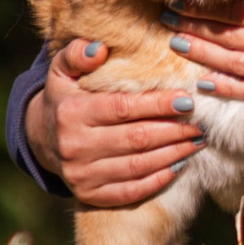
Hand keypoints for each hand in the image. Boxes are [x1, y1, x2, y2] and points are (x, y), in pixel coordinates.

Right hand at [24, 39, 202, 208]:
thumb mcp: (62, 71)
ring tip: (197, 141)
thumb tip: (99, 49)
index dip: (158, 105)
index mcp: (70, 113)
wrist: (42, 139)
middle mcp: (74, 147)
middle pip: (136, 139)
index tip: (188, 99)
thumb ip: (77, 54)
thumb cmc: (64, 98)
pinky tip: (179, 165)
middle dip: (174, 131)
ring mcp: (81, 175)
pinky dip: (158, 179)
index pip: (123, 108)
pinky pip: (131, 191)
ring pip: (138, 166)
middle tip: (201, 122)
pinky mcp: (90, 196)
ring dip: (173, 154)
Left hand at [166, 0, 243, 102]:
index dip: (206, 8)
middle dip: (196, 29)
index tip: (181, 0)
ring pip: (239, 67)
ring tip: (179, 45)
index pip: (238, 12)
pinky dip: (230, 89)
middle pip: (232, 39)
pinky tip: (207, 84)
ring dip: (205, 57)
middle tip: (167, 22)